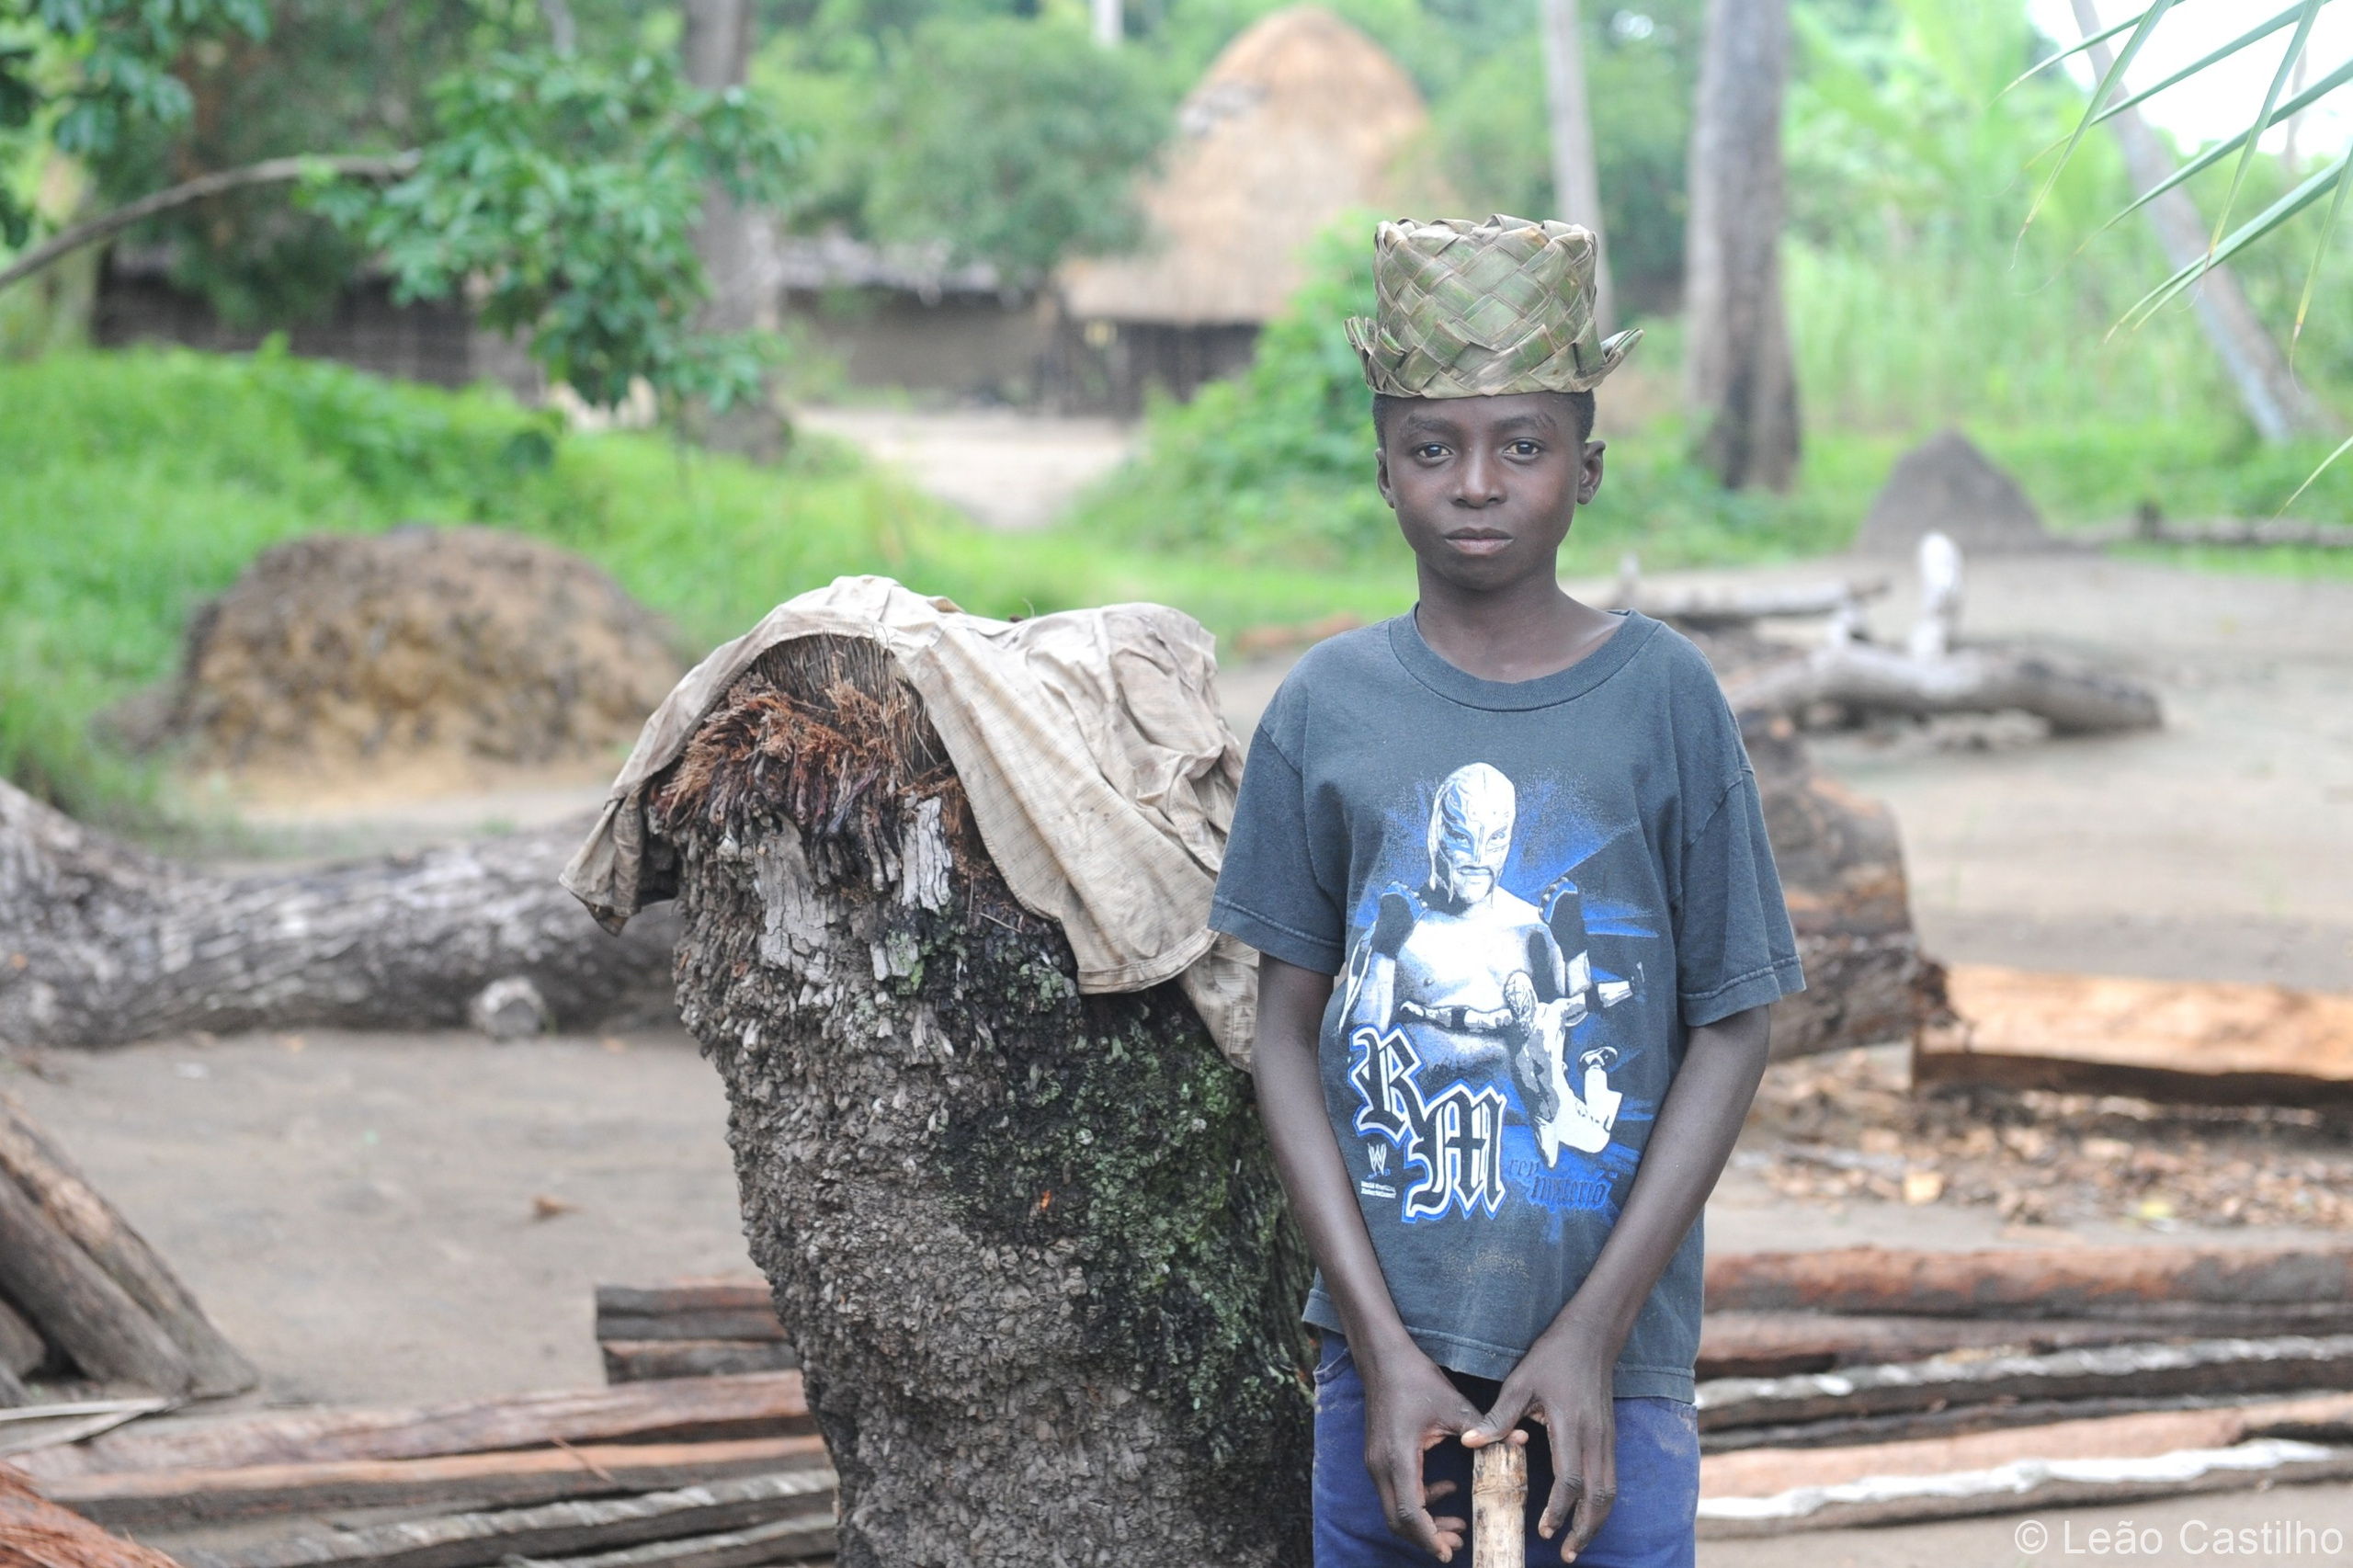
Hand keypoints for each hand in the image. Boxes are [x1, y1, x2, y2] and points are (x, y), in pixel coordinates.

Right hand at [1358, 1342, 1485, 1560]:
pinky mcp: (1379, 1457)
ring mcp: (1376, 1462)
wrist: (1382, 1358)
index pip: (1409, 1512)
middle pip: (1397, 1520)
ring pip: (1395, 1509)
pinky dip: (1419, 1500)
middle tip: (1456, 1544)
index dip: (1428, 1536)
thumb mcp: (1453, 1405)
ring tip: (1456, 1525)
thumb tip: (1521, 1439)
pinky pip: (1396, 1491)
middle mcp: (1381, 1465)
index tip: (1449, 1551)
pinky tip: (1447, 1488)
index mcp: (1399, 1457)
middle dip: (1427, 1537)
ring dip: (1424, 1521)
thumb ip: (1484, 1428)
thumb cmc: (1416, 1379)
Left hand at [1464, 1323, 1617, 1560]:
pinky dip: (1602, 1503)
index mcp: (1570, 1426)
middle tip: (1567, 1553)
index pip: (1570, 1479)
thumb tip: (1469, 1443)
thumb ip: (1498, 1417)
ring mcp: (1607, 1438)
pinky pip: (1611, 1479)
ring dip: (1596, 1521)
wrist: (1592, 1336)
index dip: (1559, 1509)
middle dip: (1584, 1529)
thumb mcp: (1519, 1382)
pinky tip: (1587, 1514)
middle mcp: (1595, 1437)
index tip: (1544, 1530)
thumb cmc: (1553, 1357)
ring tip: (1578, 1542)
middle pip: (1598, 1496)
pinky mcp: (1611, 1436)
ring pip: (1610, 1491)